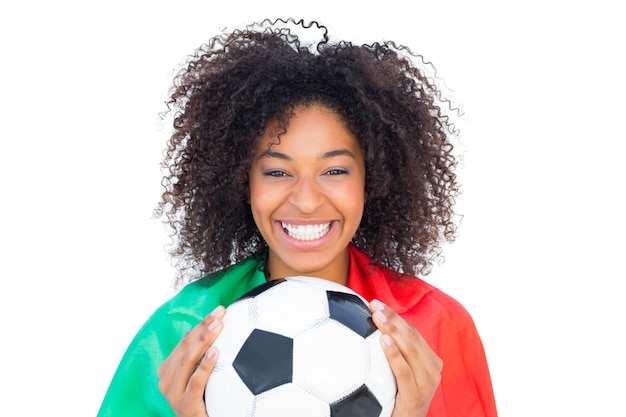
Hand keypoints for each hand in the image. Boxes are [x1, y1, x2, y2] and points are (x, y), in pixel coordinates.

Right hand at [157, 305, 225, 416]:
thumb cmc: (204, 401)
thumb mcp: (200, 377)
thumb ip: (204, 357)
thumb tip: (223, 329)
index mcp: (168, 370)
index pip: (185, 340)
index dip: (201, 324)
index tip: (219, 311)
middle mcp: (167, 380)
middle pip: (185, 347)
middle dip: (203, 327)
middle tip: (220, 314)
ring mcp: (174, 394)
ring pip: (187, 360)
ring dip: (203, 341)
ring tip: (218, 327)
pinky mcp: (185, 406)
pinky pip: (195, 382)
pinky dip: (204, 366)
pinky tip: (215, 353)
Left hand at [369, 299, 442, 416]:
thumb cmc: (398, 399)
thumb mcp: (399, 374)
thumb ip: (394, 354)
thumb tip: (369, 328)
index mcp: (430, 360)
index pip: (412, 332)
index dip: (396, 315)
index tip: (376, 303)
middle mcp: (433, 369)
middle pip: (412, 337)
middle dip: (393, 318)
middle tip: (374, 305)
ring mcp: (427, 383)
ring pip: (410, 350)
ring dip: (393, 330)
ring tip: (377, 317)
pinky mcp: (416, 396)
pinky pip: (404, 371)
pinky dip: (394, 354)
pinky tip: (383, 341)